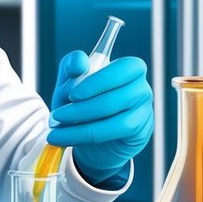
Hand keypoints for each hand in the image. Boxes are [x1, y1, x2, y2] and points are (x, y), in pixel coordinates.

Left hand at [47, 51, 153, 185]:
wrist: (89, 132)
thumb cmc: (82, 100)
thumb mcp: (71, 80)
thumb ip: (71, 65)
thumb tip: (80, 63)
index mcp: (130, 67)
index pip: (125, 68)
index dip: (98, 81)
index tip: (73, 94)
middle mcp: (141, 88)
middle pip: (118, 97)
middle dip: (84, 108)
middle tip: (58, 115)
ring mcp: (143, 111)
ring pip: (117, 119)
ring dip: (83, 127)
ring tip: (58, 131)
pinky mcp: (139, 132)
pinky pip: (114, 135)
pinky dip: (87, 137)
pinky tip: (68, 138)